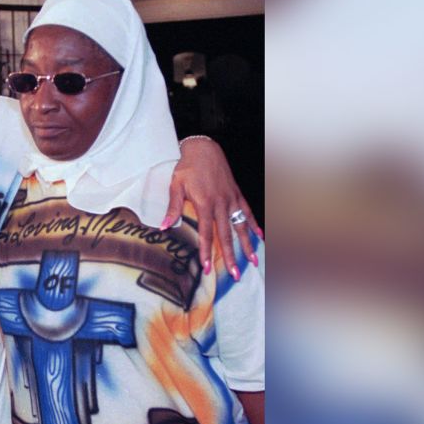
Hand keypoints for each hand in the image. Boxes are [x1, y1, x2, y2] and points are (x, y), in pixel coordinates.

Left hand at [164, 137, 261, 278]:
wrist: (204, 148)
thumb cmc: (187, 167)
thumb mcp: (176, 185)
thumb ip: (173, 208)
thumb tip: (164, 227)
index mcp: (204, 204)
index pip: (206, 234)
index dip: (206, 252)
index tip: (206, 268)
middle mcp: (221, 204)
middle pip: (226, 235)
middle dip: (231, 256)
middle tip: (235, 274)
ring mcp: (231, 199)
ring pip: (240, 226)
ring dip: (247, 245)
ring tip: (254, 261)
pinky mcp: (237, 194)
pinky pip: (247, 212)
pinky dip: (254, 224)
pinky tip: (260, 237)